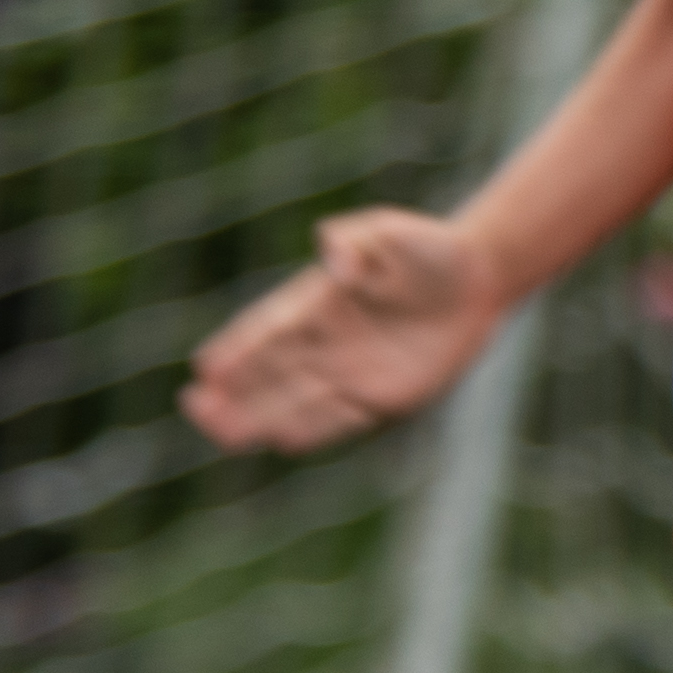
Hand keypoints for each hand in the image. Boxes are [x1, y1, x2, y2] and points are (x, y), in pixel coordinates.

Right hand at [182, 210, 495, 451]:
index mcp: (318, 300)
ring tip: (223, 433)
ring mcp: (351, 371)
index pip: (271, 328)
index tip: (206, 366)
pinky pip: (338, 417)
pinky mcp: (382, 397)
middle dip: (235, 391)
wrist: (476, 280)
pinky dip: (310, 427)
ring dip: (260, 416)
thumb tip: (330, 252)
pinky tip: (280, 439)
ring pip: (296, 399)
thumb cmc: (427, 248)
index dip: (239, 347)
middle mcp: (326, 341)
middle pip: (271, 371)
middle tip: (196, 407)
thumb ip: (357, 241)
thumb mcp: (392, 233)